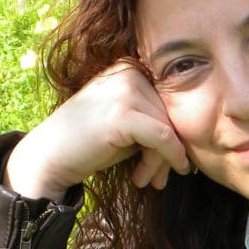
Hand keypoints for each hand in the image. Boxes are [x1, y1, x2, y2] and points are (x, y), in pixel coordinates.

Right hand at [4, 61, 189, 199]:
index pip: (169, 100)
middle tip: (160, 179)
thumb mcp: (129, 123)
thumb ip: (157, 117)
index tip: (172, 163)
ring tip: (148, 180)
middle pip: (171, 113)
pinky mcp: (122, 113)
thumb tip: (198, 131)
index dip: (173, 133)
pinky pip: (162, 137)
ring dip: (162, 160)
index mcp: (130, 67)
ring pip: (168, 128)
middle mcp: (128, 71)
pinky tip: (159, 176)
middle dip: (169, 150)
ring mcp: (124, 89)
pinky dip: (168, 158)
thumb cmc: (91, 143)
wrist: (50, 157)